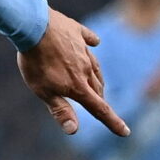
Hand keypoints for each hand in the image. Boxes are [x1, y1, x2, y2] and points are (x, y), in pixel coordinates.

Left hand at [18, 10, 128, 137]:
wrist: (34, 27)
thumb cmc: (36, 62)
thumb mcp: (44, 91)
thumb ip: (60, 110)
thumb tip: (73, 131)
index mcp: (78, 85)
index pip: (100, 108)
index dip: (113, 122)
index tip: (125, 132)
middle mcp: (85, 68)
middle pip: (98, 87)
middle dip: (100, 99)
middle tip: (99, 106)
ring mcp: (82, 49)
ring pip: (95, 66)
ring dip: (96, 77)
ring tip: (95, 82)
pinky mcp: (76, 32)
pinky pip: (88, 39)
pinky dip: (92, 43)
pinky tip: (95, 42)